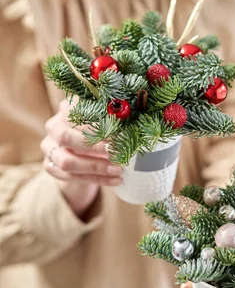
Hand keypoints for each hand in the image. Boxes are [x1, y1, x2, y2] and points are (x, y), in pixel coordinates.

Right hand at [41, 100, 122, 216]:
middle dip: (93, 146)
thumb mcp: (106, 121)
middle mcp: (53, 126)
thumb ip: (114, 120)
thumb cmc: (100, 131)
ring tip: (119, 170)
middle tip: (116, 152)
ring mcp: (49, 148)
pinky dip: (97, 179)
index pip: (76, 113)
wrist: (84, 152)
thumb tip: (132, 125)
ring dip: (96, 167)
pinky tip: (116, 180)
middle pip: (65, 137)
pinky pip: (72, 177)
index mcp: (66, 108)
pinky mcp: (50, 166)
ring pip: (67, 161)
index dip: (96, 124)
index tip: (118, 133)